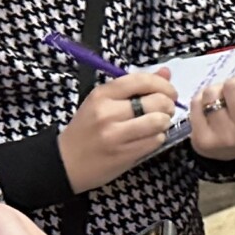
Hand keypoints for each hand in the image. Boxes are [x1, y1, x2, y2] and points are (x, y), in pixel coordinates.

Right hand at [59, 71, 176, 191]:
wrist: (66, 163)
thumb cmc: (87, 129)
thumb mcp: (103, 102)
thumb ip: (135, 86)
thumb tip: (166, 72)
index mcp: (102, 94)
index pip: (142, 80)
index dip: (163, 84)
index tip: (169, 92)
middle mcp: (108, 113)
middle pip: (156, 101)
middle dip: (168, 105)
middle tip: (165, 110)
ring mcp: (115, 135)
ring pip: (159, 122)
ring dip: (165, 123)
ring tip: (158, 124)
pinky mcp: (123, 154)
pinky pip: (155, 141)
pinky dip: (158, 138)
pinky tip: (149, 138)